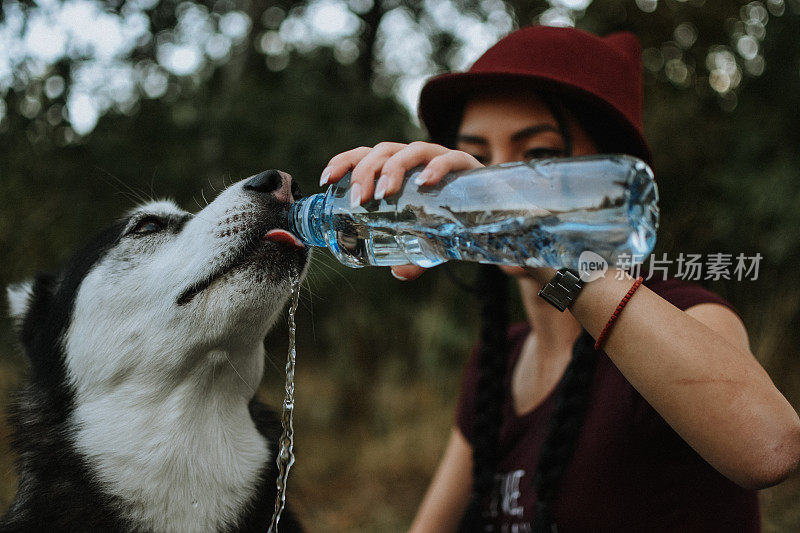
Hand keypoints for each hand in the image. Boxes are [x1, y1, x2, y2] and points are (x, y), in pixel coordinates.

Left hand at [320, 142, 482, 280]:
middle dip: (366, 172)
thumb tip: (399, 271)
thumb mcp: (428, 242)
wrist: (497, 215)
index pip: (365, 155)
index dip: (344, 162)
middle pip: (383, 151)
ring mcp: (441, 158)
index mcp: (399, 170)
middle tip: (360, 200)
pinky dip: (437, 167)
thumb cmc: (452, 221)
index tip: (327, 180)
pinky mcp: (467, 165)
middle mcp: (416, 159)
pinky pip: (450, 158)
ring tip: (385, 193)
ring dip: (393, 168)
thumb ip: (413, 256)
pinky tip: (426, 181)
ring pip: (411, 150)